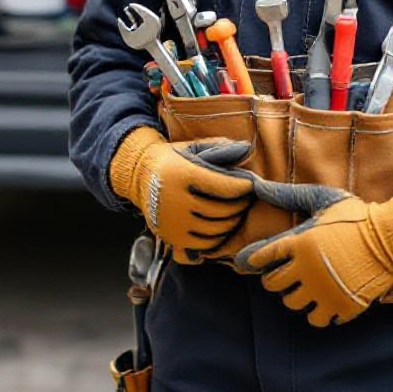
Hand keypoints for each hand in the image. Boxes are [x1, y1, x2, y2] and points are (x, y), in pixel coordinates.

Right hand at [110, 127, 253, 261]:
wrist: (140, 178)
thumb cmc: (172, 161)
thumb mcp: (191, 148)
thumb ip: (218, 148)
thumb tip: (246, 148)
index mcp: (181, 175)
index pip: (222, 186)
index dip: (242, 186)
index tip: (252, 184)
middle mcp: (175, 200)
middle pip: (221, 210)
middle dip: (240, 205)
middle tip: (248, 199)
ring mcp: (174, 222)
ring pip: (215, 229)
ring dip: (232, 222)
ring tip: (238, 212)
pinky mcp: (173, 238)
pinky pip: (205, 243)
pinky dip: (219, 237)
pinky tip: (223, 225)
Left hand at [235, 191, 392, 325]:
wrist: (391, 238)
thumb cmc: (354, 215)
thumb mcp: (320, 198)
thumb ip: (287, 194)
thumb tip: (256, 185)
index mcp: (298, 242)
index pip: (262, 257)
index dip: (254, 259)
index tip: (253, 262)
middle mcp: (306, 269)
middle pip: (272, 284)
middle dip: (274, 279)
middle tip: (287, 273)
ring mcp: (323, 291)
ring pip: (292, 304)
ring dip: (295, 295)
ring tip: (307, 286)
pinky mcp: (341, 307)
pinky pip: (317, 319)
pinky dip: (318, 312)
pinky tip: (325, 299)